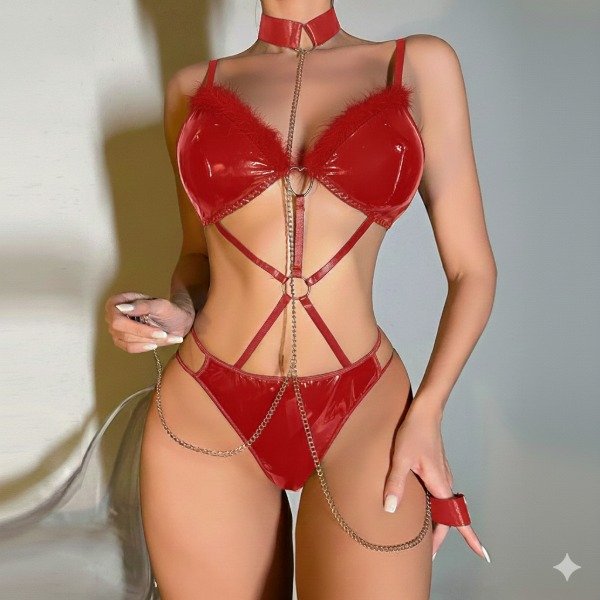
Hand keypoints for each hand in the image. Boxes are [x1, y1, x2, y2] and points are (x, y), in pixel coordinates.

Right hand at [105, 292, 195, 352]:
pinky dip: (145, 347)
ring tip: (164, 336)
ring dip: (148, 340)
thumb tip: (121, 308)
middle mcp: (113, 315)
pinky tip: (155, 343)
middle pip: (122, 331)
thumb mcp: (160, 305)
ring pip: (127, 341)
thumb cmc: (169, 310)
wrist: (176, 322)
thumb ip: (142, 305)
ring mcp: (115, 329)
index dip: (134, 326)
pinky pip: (129, 348)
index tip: (152, 325)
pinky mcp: (121, 341)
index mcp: (119, 301)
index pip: (117, 318)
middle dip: (145, 333)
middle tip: (163, 334)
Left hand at [382, 399, 489, 561]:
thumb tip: (390, 509)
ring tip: (422, 537)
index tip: (482, 554)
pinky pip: (438, 495)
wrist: (424, 411)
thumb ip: (395, 483)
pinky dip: (433, 508)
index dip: (470, 537)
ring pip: (442, 506)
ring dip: (437, 522)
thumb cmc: (413, 432)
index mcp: (440, 484)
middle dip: (440, 537)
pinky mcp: (436, 469)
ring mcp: (442, 475)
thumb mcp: (400, 458)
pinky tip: (421, 508)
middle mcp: (445, 482)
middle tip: (428, 556)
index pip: (457, 517)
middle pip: (448, 517)